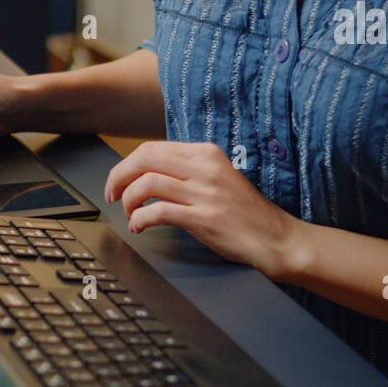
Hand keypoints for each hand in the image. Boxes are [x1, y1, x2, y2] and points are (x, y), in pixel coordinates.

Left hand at [103, 141, 305, 279]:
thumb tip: (147, 174)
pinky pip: (158, 212)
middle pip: (144, 159)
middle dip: (118, 177)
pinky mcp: (204, 218)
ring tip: (129, 214)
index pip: (152, 148)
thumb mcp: (217, 179)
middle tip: (111, 195)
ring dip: (128, 200)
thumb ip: (187, 172)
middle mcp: (205, 167)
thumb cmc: (244, 213)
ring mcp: (205, 192)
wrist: (276, 238)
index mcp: (206, 153)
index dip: (126, 164)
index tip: (117, 181)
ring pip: (147, 184)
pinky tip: (139, 227)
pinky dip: (140, 219)